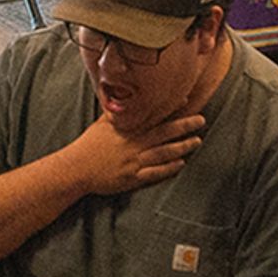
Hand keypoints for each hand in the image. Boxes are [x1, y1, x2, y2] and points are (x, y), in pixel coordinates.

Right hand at [68, 105, 205, 195]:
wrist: (76, 168)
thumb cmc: (88, 145)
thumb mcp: (101, 124)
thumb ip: (116, 112)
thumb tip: (124, 99)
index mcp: (127, 128)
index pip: (152, 115)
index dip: (170, 107)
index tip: (186, 99)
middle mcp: (133, 143)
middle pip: (163, 132)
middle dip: (184, 125)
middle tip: (201, 120)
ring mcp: (134, 160)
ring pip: (163, 152)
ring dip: (182, 146)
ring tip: (197, 141)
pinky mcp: (132, 177)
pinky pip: (154, 172)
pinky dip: (168, 168)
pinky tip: (181, 163)